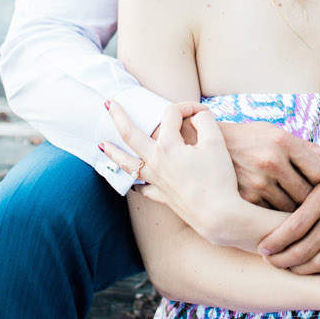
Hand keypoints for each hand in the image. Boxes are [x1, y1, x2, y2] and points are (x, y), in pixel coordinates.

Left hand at [102, 100, 238, 240]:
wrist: (218, 215)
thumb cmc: (218, 178)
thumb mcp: (216, 142)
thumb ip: (205, 122)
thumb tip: (198, 116)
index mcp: (168, 145)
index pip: (171, 114)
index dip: (188, 107)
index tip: (203, 112)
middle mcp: (155, 161)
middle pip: (130, 135)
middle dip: (118, 116)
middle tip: (108, 103)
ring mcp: (156, 180)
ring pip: (128, 164)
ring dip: (113, 153)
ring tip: (101, 145)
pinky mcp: (163, 196)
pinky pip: (143, 189)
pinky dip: (137, 184)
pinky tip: (135, 183)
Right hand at [219, 121, 319, 212]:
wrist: (206, 146)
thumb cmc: (249, 139)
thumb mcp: (276, 134)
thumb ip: (309, 149)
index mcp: (283, 141)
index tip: (313, 179)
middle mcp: (271, 161)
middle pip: (308, 193)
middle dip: (310, 197)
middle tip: (307, 197)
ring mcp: (257, 183)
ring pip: (292, 209)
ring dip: (293, 209)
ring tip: (290, 204)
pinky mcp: (245, 200)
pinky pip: (272, 216)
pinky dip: (275, 216)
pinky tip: (272, 209)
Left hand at [257, 166, 319, 273]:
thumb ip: (297, 173)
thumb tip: (274, 174)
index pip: (294, 228)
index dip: (274, 242)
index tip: (262, 247)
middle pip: (303, 250)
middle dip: (280, 260)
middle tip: (267, 259)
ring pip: (318, 263)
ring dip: (296, 269)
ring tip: (282, 265)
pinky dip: (317, 271)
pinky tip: (304, 266)